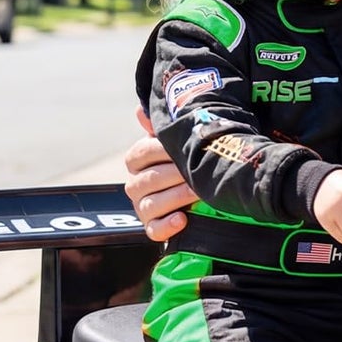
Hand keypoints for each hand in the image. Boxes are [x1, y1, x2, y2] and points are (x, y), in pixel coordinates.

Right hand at [124, 107, 194, 241]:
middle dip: (174, 174)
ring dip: (175, 197)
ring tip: (197, 192)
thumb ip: (162, 127)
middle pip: (147, 180)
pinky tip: (182, 219)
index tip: (183, 146)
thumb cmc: (190, 159)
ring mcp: (143, 208)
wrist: (205, 189)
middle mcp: (136, 184)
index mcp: (138, 161)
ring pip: (151, 204)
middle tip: (198, 171)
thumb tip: (140, 111)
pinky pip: (154, 230)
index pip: (141, 153)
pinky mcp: (154, 227)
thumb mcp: (178, 141)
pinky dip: (167, 226)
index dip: (161, 150)